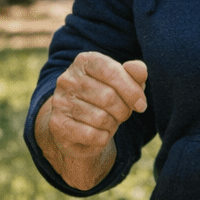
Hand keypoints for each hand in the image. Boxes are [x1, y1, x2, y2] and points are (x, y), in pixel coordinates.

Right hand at [35, 52, 147, 189]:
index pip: (112, 71)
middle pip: (108, 97)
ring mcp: (60, 102)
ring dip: (112, 124)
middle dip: (123, 110)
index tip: (141, 104)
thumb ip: (135, 73)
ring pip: (101, 118)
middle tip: (123, 115)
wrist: (76, 123)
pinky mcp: (58, 125)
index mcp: (84, 61)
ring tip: (109, 122)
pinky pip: (91, 135)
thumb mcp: (123, 82)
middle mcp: (68, 79)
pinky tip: (99, 134)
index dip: (132, 90)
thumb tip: (139, 70)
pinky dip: (102, 138)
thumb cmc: (105, 98)